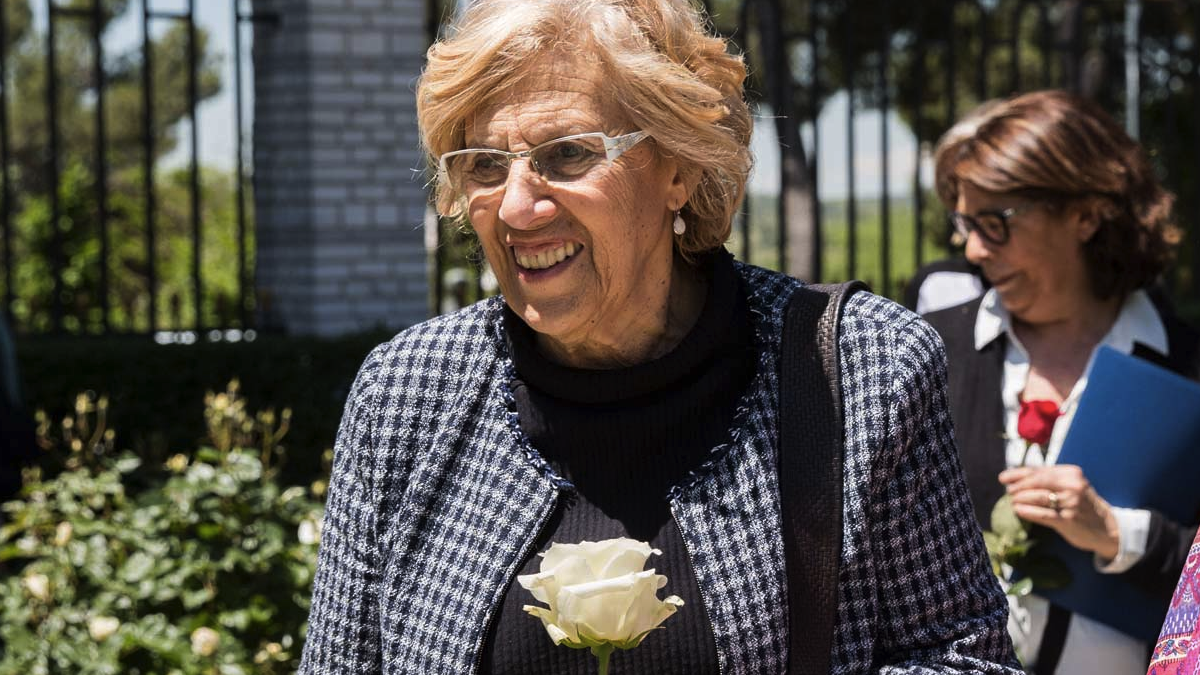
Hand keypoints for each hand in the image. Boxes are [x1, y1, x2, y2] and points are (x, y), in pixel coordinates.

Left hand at [998, 464, 1119, 560]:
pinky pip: (1043, 514)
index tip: (1003, 478)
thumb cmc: (1083, 505)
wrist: (1108, 528)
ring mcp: (1071, 502)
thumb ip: (1049, 481)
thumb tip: (1017, 479)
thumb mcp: (1071, 487)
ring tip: (1012, 501)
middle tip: (1008, 491)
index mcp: (1071, 473)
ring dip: (1021, 498)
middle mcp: (1072, 485)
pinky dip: (1028, 512)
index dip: (1018, 473)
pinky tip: (1018, 511)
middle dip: (1018, 486)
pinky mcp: (1069, 519)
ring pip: (1038, 497)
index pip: (1039, 470)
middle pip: (1037, 481)